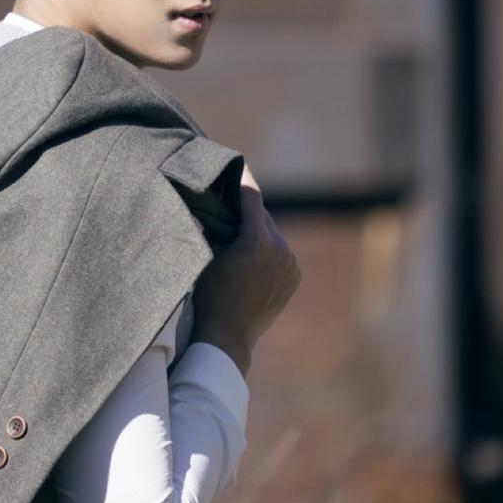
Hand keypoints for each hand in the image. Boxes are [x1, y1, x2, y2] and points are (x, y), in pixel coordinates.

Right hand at [189, 161, 301, 376]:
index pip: (251, 199)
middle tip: (234, 205)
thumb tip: (219, 207)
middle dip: (249, 213)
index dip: (243, 182)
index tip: (239, 167)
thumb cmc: (209, 295)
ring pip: (273, 236)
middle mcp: (280, 249)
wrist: (228, 335)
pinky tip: (254, 259)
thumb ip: (220, 228)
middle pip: (264, 218)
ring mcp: (290, 265)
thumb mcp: (208, 255)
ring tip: (242, 237)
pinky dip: (269, 252)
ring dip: (259, 233)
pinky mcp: (294, 278)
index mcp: (257, 240)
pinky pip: (280, 255)